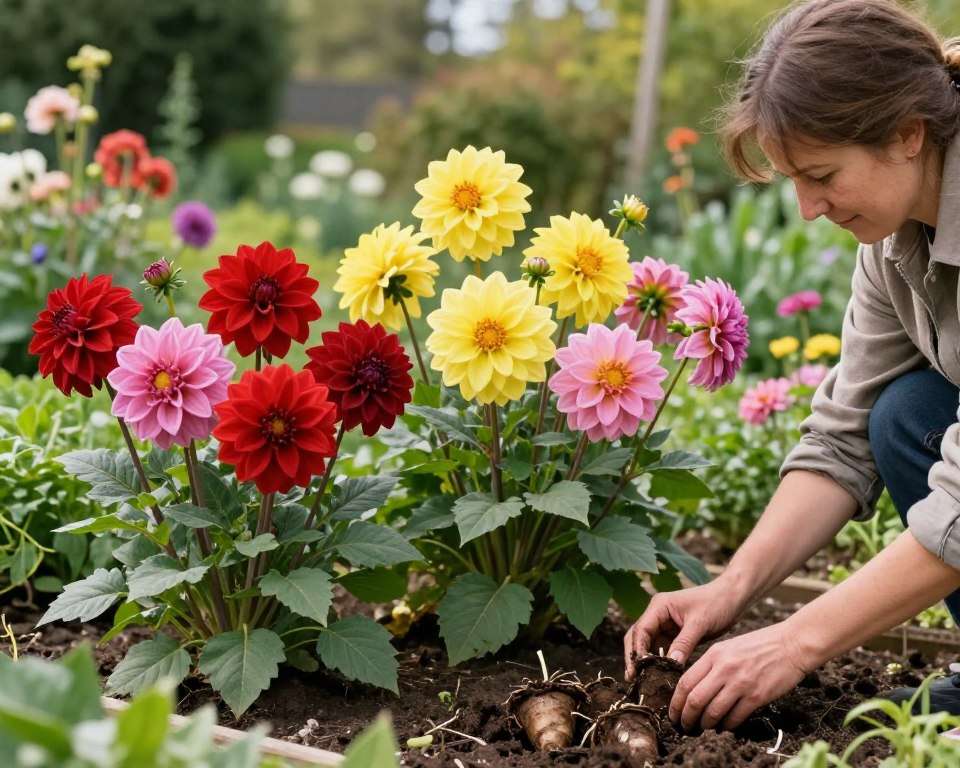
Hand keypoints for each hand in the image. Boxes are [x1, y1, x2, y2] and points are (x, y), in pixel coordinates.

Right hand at [623, 580, 740, 678]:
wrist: (733, 598)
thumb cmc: (717, 603)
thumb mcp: (700, 623)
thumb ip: (684, 643)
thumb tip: (670, 664)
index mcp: (659, 606)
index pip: (641, 630)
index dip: (637, 651)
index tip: (637, 670)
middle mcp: (657, 614)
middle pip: (637, 637)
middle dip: (634, 657)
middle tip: (633, 679)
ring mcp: (664, 625)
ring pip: (647, 645)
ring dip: (645, 661)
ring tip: (643, 681)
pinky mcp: (673, 634)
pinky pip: (661, 650)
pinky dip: (658, 662)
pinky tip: (659, 676)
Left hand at [668, 621, 810, 730]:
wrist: (791, 644)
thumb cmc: (760, 645)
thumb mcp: (728, 647)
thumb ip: (711, 664)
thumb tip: (695, 686)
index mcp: (714, 654)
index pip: (685, 682)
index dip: (676, 702)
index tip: (674, 712)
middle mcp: (724, 669)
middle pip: (695, 700)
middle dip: (686, 717)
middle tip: (684, 726)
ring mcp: (740, 683)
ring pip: (713, 712)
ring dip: (705, 725)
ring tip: (703, 729)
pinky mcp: (757, 696)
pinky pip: (735, 718)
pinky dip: (726, 726)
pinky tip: (724, 727)